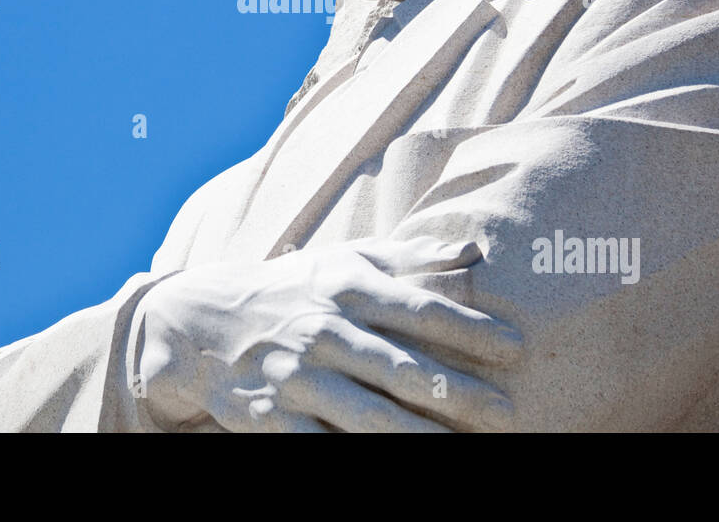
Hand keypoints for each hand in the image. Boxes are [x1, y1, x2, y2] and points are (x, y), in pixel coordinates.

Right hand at [134, 236, 520, 431]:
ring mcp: (298, 378)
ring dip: (418, 435)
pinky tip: (399, 467)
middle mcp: (324, 331)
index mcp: (346, 288)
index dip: (470, 327)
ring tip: (464, 451)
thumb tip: (473, 251)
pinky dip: (357, 456)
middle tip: (506, 412)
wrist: (202, 322)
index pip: (419, 309)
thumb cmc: (292, 288)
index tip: (516, 346)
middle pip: (401, 367)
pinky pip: (324, 445)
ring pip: (367, 414)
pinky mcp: (274, 419)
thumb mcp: (344, 260)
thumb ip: (409, 257)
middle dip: (457, 392)